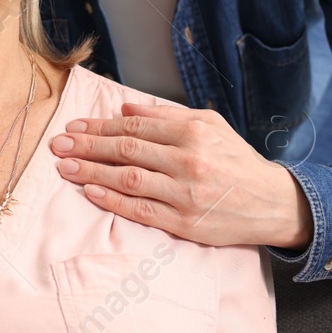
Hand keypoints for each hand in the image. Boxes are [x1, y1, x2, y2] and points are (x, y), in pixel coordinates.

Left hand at [50, 103, 313, 249]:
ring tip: (65, 167)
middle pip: (125, 151)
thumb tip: (125, 110)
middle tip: (58, 145)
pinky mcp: (185, 222)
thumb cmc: (237, 161)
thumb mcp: (211, 125)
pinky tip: (91, 192)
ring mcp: (185, 193)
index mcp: (192, 132)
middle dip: (87, 147)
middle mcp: (188, 160)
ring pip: (128, 179)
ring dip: (91, 173)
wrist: (273, 202)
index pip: (134, 128)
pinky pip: (140, 210)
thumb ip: (167, 115)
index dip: (99, 127)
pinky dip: (112, 200)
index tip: (74, 128)